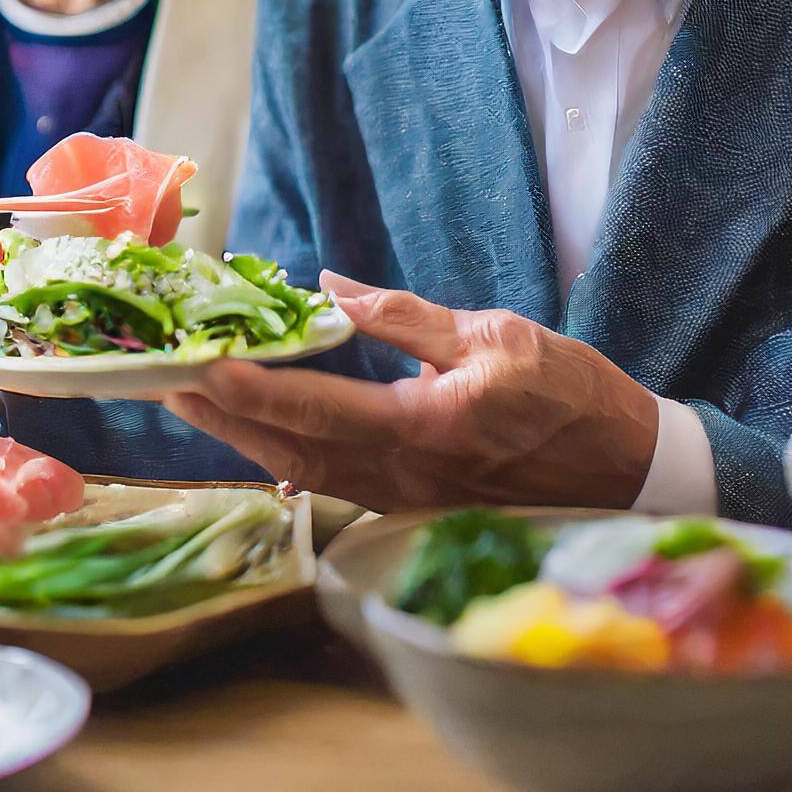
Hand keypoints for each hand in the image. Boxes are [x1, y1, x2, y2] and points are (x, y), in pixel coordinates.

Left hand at [164, 273, 659, 511]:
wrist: (628, 473)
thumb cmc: (573, 396)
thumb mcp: (495, 334)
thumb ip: (407, 318)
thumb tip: (334, 289)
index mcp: (424, 427)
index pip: (315, 410)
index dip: (251, 391)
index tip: (198, 368)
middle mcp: (402, 473)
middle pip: (289, 448)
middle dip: (223, 416)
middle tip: (164, 382)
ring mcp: (404, 497)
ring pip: (303, 469)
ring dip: (242, 436)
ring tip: (193, 401)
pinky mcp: (412, 502)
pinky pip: (332, 481)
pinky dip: (285, 455)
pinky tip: (258, 438)